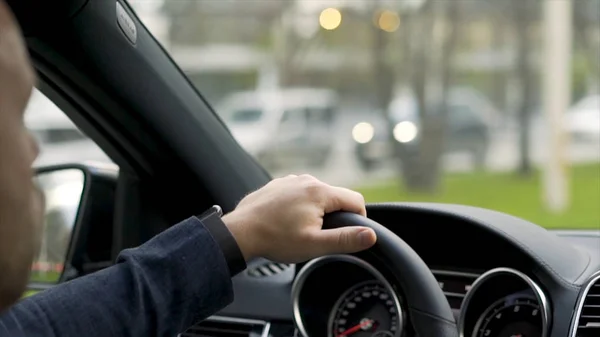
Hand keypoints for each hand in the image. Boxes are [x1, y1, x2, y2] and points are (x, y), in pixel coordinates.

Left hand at [222, 174, 376, 262]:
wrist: (240, 232)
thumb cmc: (275, 239)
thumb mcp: (314, 245)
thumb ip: (345, 239)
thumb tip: (370, 235)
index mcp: (320, 192)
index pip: (356, 200)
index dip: (359, 219)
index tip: (348, 235)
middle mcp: (307, 180)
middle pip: (335, 197)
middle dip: (334, 216)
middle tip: (318, 236)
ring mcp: (291, 180)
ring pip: (317, 195)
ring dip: (316, 211)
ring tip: (300, 230)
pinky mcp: (279, 184)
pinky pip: (299, 193)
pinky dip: (300, 206)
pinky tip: (287, 221)